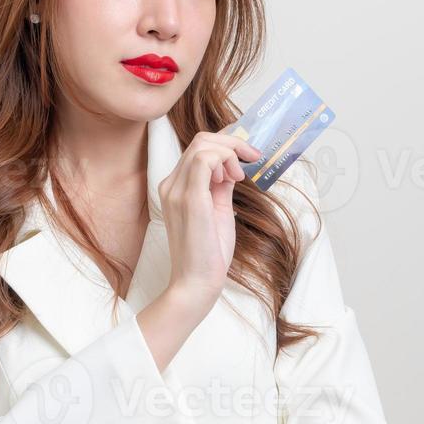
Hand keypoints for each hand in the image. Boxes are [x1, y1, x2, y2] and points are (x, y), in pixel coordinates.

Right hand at [157, 129, 262, 310]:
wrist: (196, 282)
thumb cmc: (208, 253)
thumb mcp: (218, 210)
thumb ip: (221, 186)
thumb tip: (232, 167)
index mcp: (176, 188)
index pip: (198, 148)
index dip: (226, 144)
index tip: (248, 156)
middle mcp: (171, 185)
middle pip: (201, 140)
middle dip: (233, 142)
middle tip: (252, 159)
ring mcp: (176, 190)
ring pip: (203, 145)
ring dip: (230, 152)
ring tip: (241, 176)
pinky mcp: (189, 198)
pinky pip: (204, 159)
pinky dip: (224, 160)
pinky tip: (234, 179)